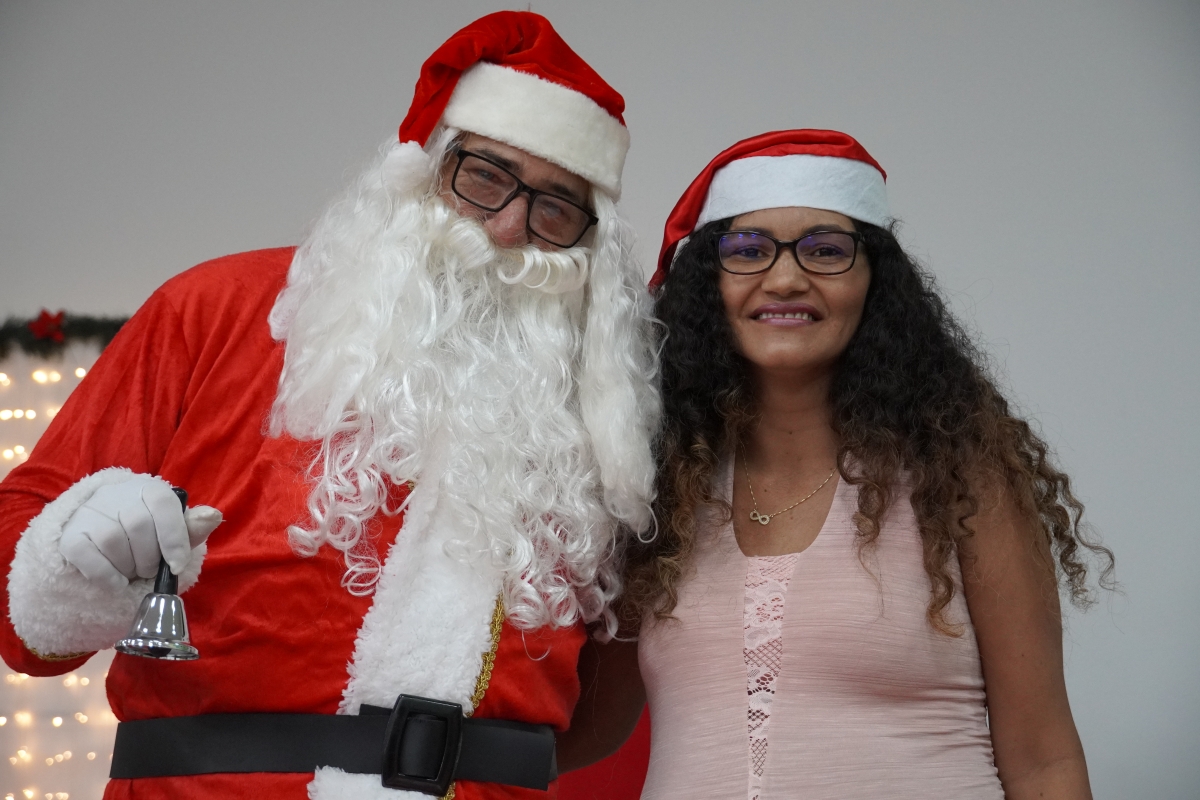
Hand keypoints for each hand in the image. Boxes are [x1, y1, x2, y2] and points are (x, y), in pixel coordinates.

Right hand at [59, 474, 221, 589]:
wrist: (105, 537)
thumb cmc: (149, 535)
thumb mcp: (175, 531)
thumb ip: (192, 527)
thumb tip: (213, 516)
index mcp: (149, 489)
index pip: (163, 505)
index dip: (173, 538)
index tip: (178, 566)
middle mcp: (116, 493)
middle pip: (138, 525)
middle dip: (150, 558)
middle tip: (151, 570)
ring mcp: (89, 512)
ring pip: (112, 539)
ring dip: (128, 566)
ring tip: (134, 572)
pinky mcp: (70, 534)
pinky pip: (85, 554)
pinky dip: (105, 575)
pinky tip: (116, 581)